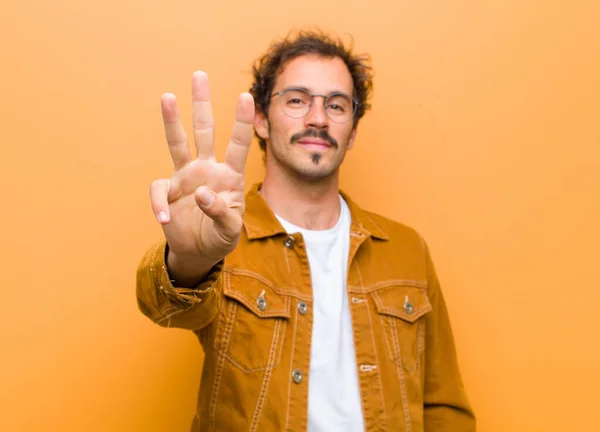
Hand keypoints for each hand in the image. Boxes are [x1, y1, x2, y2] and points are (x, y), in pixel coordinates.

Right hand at [150, 71, 253, 279]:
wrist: (198, 251)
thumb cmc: (220, 237)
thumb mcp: (229, 231)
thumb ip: (221, 213)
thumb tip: (201, 193)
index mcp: (230, 177)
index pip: (238, 145)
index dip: (242, 122)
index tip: (246, 96)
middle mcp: (208, 169)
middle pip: (205, 131)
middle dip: (202, 104)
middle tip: (200, 74)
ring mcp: (186, 177)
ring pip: (178, 142)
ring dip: (172, 120)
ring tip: (167, 96)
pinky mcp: (168, 191)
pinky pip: (158, 190)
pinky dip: (158, 203)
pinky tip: (163, 218)